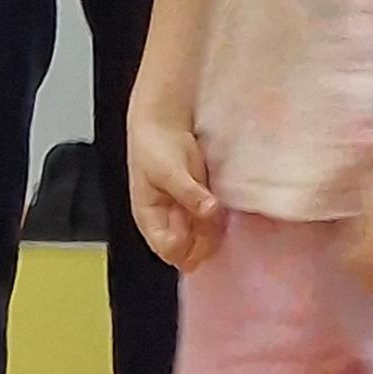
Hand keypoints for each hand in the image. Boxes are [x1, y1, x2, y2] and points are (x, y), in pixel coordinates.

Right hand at [128, 108, 226, 271]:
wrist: (165, 122)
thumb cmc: (155, 146)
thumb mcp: (169, 171)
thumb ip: (189, 194)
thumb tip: (209, 211)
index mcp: (150, 220)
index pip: (168, 250)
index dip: (184, 241)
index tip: (193, 219)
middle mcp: (168, 224)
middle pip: (189, 251)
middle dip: (203, 237)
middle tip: (210, 211)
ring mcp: (186, 216)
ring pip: (204, 241)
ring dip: (214, 228)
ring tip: (215, 204)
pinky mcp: (202, 206)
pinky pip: (213, 225)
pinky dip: (220, 219)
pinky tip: (222, 204)